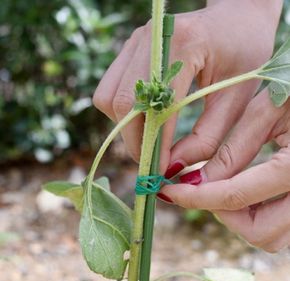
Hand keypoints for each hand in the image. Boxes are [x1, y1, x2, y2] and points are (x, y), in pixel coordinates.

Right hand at [93, 0, 280, 172]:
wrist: (237, 16)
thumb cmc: (245, 53)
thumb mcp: (237, 99)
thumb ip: (207, 137)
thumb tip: (174, 165)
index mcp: (184, 44)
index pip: (156, 107)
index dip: (155, 144)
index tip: (161, 170)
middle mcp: (151, 39)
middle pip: (122, 103)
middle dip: (134, 140)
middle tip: (152, 160)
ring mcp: (136, 42)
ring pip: (108, 97)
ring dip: (125, 126)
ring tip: (150, 139)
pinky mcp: (130, 49)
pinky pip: (111, 89)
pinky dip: (123, 112)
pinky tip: (145, 118)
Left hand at [161, 90, 289, 252]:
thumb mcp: (266, 113)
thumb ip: (233, 150)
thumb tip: (195, 181)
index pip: (234, 195)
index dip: (195, 196)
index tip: (168, 191)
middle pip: (260, 231)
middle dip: (222, 213)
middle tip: (200, 188)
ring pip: (273, 234)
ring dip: (240, 217)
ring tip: (221, 186)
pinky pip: (282, 223)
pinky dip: (257, 213)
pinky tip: (243, 187)